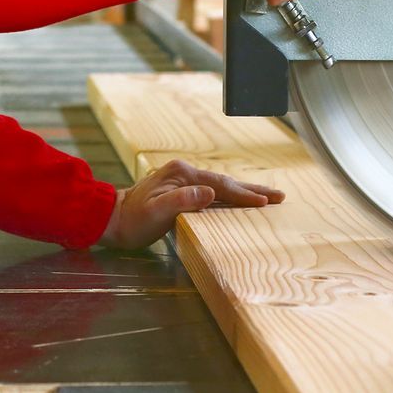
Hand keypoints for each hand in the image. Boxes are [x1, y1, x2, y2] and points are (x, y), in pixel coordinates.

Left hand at [99, 158, 284, 248]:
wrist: (112, 218)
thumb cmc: (133, 221)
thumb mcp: (156, 213)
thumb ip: (183, 201)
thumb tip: (210, 193)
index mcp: (182, 174)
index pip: (220, 186)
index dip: (244, 195)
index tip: (266, 202)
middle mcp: (184, 172)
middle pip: (225, 181)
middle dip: (253, 190)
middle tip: (280, 196)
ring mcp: (182, 179)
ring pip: (220, 185)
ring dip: (243, 192)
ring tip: (266, 197)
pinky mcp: (180, 188)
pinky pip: (212, 191)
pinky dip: (229, 195)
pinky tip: (237, 199)